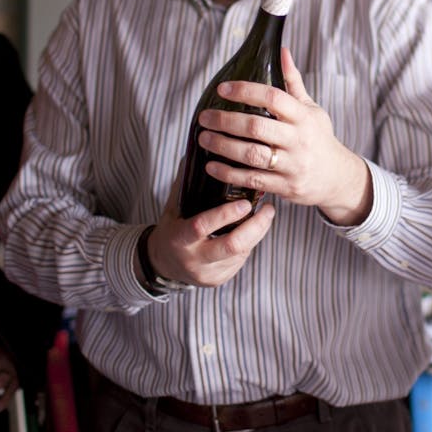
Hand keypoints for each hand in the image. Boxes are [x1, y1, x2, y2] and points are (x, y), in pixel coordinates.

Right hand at [151, 161, 274, 287]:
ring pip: (242, 253)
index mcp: (179, 239)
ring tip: (266, 214)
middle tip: (269, 209)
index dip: (225, 214)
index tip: (246, 202)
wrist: (162, 265)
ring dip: (257, 232)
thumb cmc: (171, 228)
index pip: (202, 226)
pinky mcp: (219, 280)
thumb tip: (199, 151)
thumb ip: (186, 183)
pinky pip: (241, 260)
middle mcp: (194, 260)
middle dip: (256, 226)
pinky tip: (252, 230)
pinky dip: (250, 243)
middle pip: (232, 246)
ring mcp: (208, 273)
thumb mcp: (173, 207)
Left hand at [195, 47, 372, 225]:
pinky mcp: (285, 186)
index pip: (273, 97)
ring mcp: (292, 165)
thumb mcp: (311, 109)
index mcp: (304, 117)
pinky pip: (252, 179)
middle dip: (226, 121)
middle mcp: (299, 140)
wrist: (337, 178)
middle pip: (257, 127)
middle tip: (204, 116)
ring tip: (204, 137)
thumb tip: (281, 51)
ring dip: (223, 146)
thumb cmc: (319, 138)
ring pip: (251, 154)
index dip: (246, 91)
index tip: (222, 89)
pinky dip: (228, 173)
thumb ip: (293, 82)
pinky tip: (211, 166)